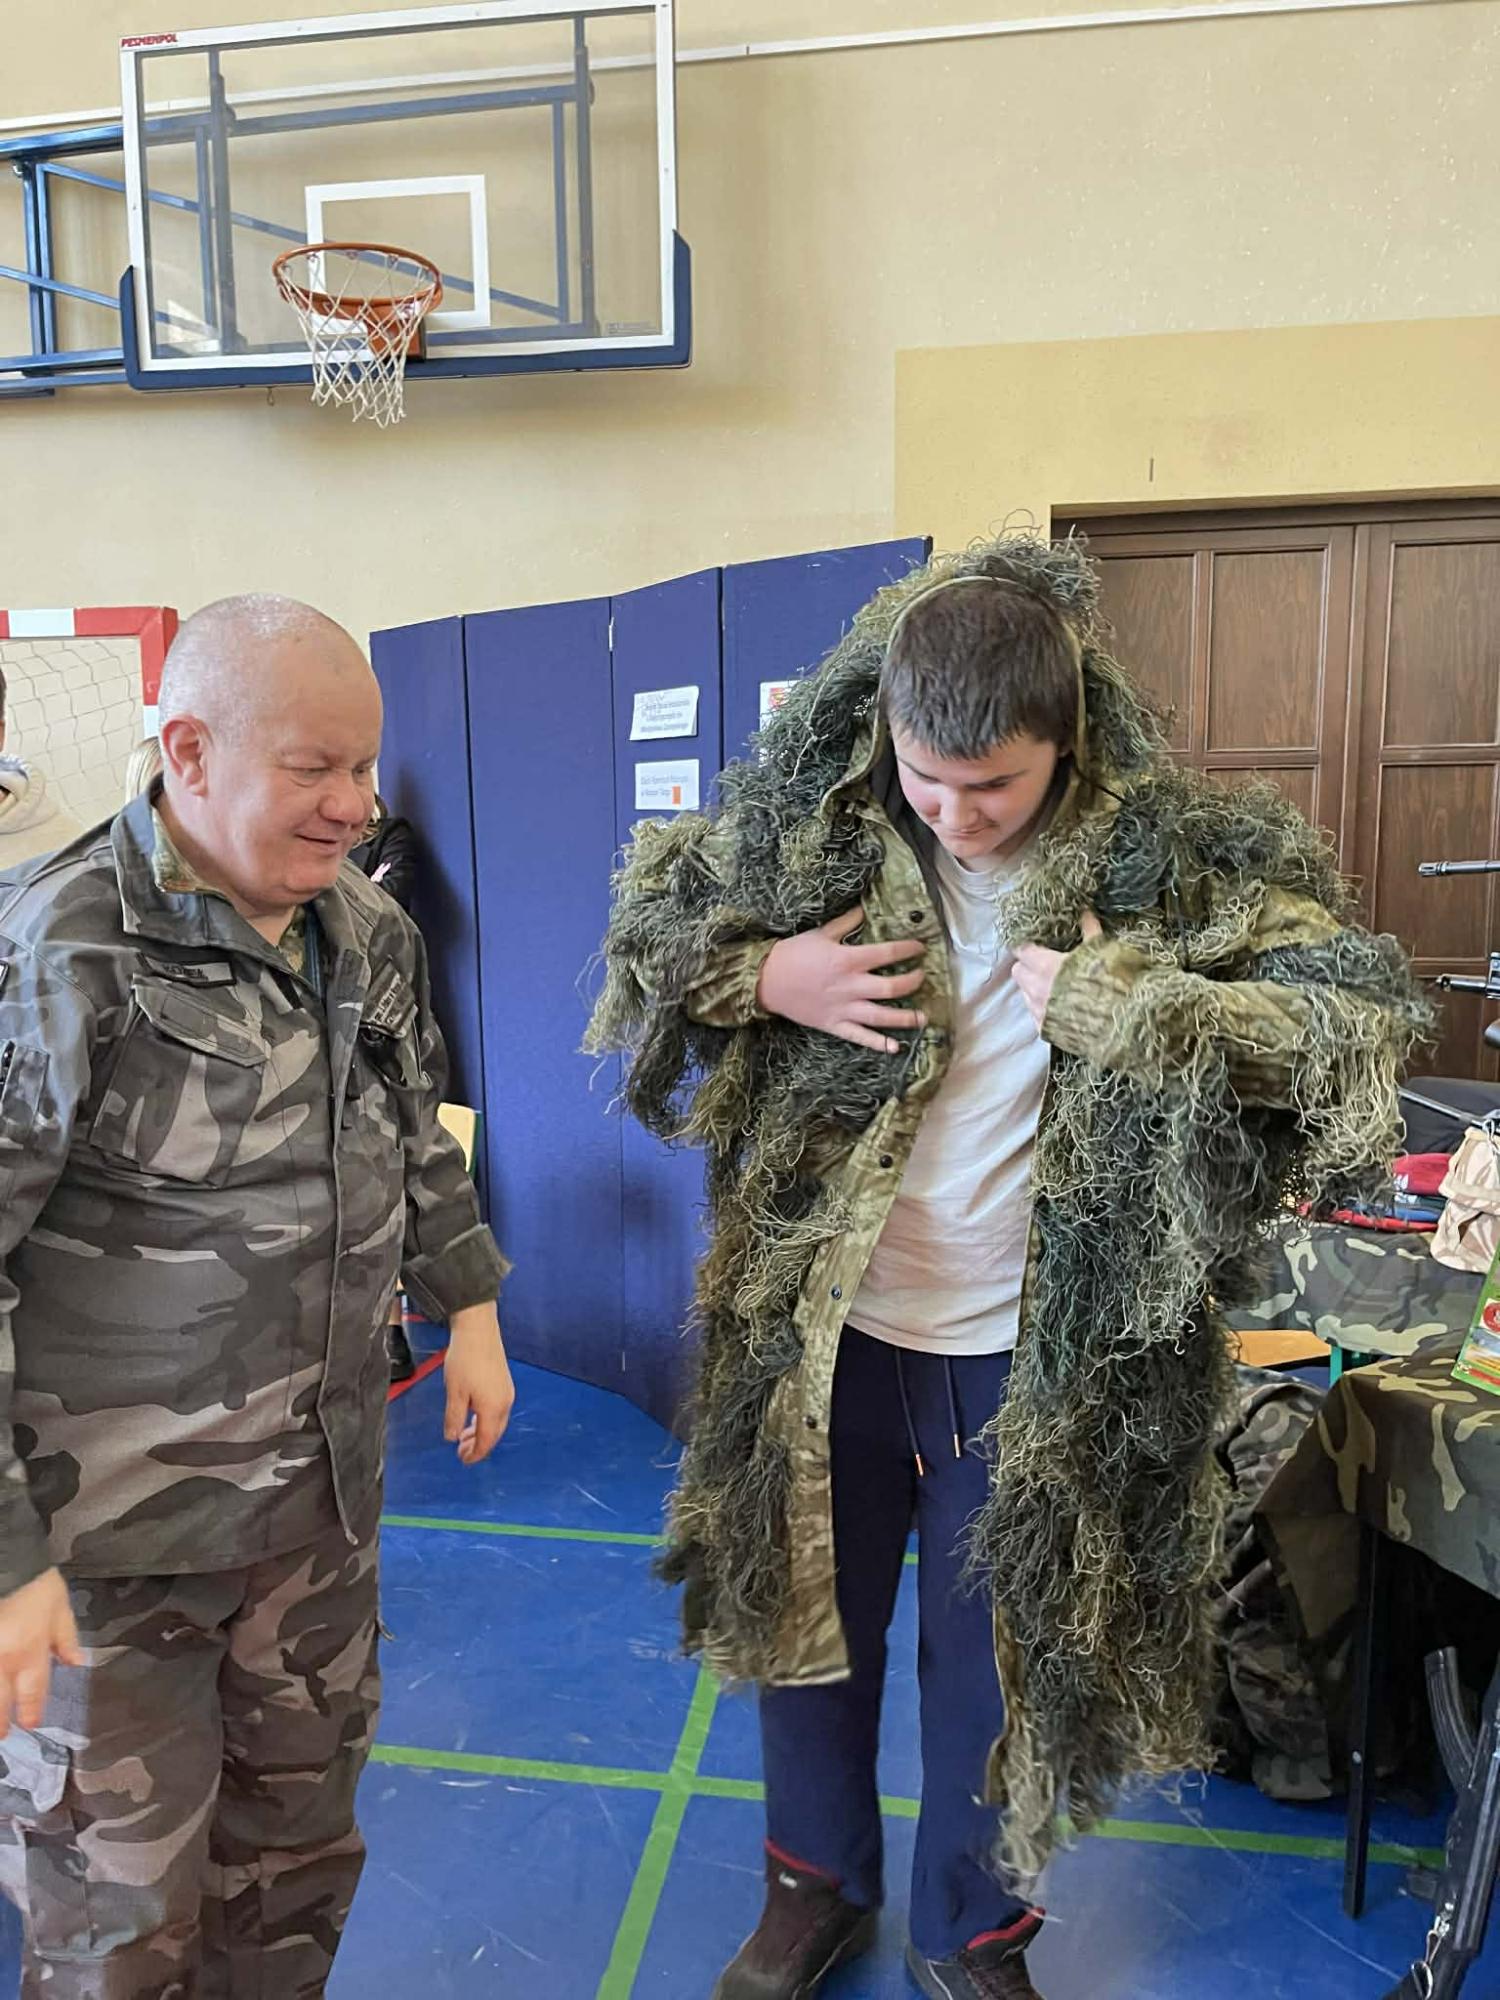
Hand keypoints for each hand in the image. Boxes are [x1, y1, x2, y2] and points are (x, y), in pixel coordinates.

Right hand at [0, 1568, 82, 1735]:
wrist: (5, 1561)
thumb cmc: (34, 1583)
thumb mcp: (60, 1608)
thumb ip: (67, 1639)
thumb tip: (76, 1664)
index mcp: (30, 1652)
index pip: (33, 1692)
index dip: (32, 1711)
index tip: (31, 1724)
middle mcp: (3, 1660)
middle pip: (0, 1703)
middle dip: (1, 1722)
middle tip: (2, 1735)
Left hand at [443, 1305, 515, 1465]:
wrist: (478, 1330)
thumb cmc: (465, 1360)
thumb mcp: (454, 1393)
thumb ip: (454, 1418)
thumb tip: (451, 1438)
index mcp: (493, 1408)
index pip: (486, 1440)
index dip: (475, 1453)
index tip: (462, 1460)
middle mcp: (505, 1403)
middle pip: (494, 1433)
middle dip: (479, 1446)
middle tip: (461, 1452)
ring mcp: (507, 1392)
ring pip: (497, 1422)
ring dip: (481, 1432)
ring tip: (464, 1436)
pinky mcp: (504, 1383)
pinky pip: (498, 1410)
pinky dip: (486, 1420)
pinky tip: (473, 1416)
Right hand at [757, 906, 926, 1053]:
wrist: (765, 980)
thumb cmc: (793, 954)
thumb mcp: (820, 933)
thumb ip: (846, 923)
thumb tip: (865, 909)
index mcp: (847, 960)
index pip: (887, 954)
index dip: (907, 950)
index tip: (919, 948)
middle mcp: (850, 986)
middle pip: (891, 988)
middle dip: (912, 983)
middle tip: (922, 978)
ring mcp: (843, 1008)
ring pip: (881, 1016)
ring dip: (905, 1018)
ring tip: (923, 1017)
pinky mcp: (834, 1025)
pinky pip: (859, 1037)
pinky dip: (878, 1044)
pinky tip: (895, 1047)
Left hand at [1013, 912, 1103, 1029]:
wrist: (1121, 1023)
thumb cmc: (1111, 982)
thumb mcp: (1101, 951)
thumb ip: (1090, 931)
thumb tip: (1086, 912)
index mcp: (1045, 966)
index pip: (1022, 950)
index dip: (1028, 945)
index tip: (1036, 943)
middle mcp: (1036, 989)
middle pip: (1018, 971)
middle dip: (1027, 966)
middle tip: (1043, 963)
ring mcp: (1039, 1011)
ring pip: (1024, 993)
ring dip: (1033, 987)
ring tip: (1054, 985)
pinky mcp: (1046, 1030)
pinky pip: (1035, 1015)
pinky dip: (1042, 1007)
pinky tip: (1058, 1006)